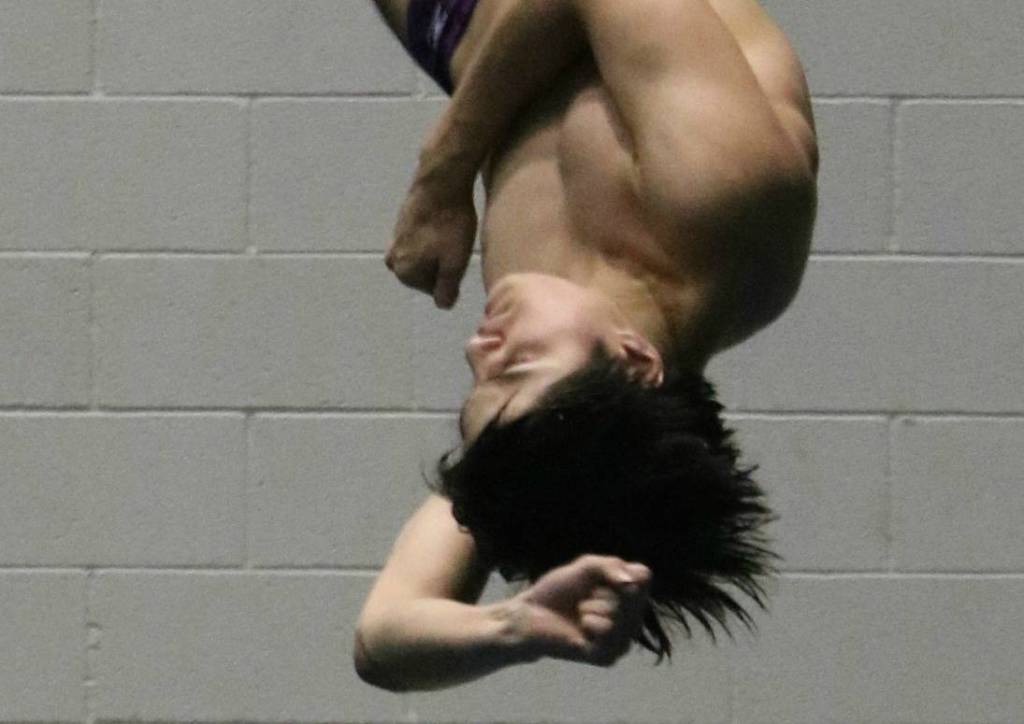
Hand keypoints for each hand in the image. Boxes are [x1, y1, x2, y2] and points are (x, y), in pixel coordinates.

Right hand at [385, 178, 476, 309]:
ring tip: (453, 233)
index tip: (459, 257)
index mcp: (404, 272)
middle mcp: (393, 258)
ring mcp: (394, 238)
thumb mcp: (454, 263)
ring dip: (437, 248)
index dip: (451, 276)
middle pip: (426, 272)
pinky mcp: (400, 221)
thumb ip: (447, 289)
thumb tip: (443, 305)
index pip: (433, 289)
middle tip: (457, 245)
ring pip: (423, 254)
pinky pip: (419, 238)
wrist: (440, 182)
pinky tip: (444, 222)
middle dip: (442, 263)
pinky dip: (432, 234)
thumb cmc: (450, 225)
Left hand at [512, 554, 651, 666]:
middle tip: (583, 601)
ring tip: (580, 615)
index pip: (644, 576)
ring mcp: (622, 641)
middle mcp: (632, 620)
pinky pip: (608, 631)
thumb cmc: (558, 590)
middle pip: (630, 595)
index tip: (596, 579)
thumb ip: (610, 566)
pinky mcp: (608, 657)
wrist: (530, 615)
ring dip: (591, 608)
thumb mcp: (586, 567)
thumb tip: (631, 583)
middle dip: (599, 592)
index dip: (617, 572)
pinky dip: (589, 624)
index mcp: (631, 598)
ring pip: (618, 614)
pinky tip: (581, 631)